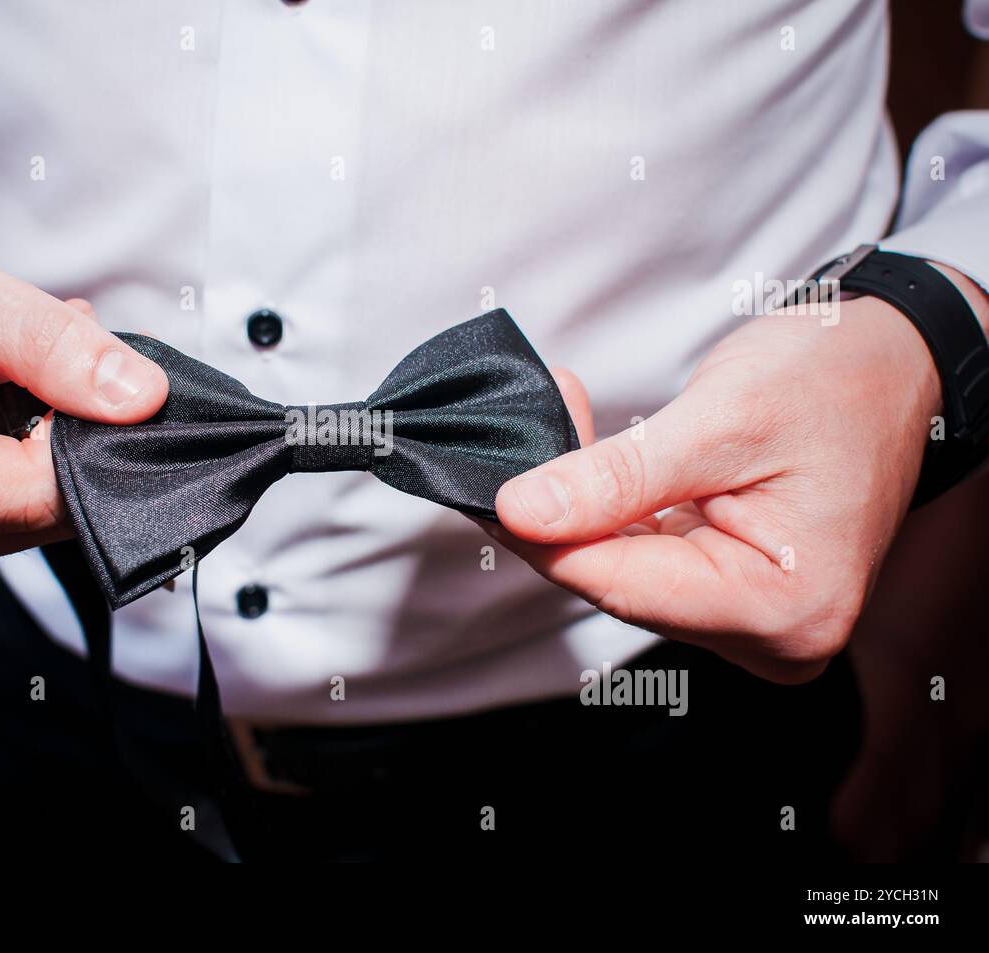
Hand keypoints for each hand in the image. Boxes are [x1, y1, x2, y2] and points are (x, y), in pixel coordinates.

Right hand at [0, 217, 167, 588]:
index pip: (39, 492)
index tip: (101, 360)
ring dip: (59, 435)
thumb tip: (141, 400)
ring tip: (19, 365)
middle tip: (55, 346)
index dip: (92, 427)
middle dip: (75, 427)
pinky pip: (28, 507)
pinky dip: (40, 450)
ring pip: (48, 511)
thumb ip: (45, 342)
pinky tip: (14, 398)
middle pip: (47, 511)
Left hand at [491, 295, 946, 682]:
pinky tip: (588, 449)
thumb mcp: (724, 420)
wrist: (895, 362)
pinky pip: (644, 554)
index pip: (618, 584)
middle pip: (615, 581)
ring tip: (562, 415)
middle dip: (560, 508)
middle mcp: (770, 635)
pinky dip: (609, 505)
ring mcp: (751, 619)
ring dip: (581, 499)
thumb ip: (618, 477)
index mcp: (782, 608)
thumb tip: (523, 512)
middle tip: (528, 424)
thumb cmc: (839, 381)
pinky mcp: (732, 591)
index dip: (539, 534)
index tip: (483, 483)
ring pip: (621, 566)